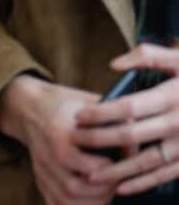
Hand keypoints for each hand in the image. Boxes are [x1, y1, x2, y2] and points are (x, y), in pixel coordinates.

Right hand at [0, 74, 115, 203]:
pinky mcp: (39, 177)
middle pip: (73, 187)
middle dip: (102, 190)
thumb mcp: (91, 104)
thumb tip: (135, 151)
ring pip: (65, 198)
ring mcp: (41, 168)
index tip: (116, 162)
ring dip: (91, 202)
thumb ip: (115, 124)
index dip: (106, 168)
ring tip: (106, 192)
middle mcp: (47, 153)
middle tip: (115, 180)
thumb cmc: (67, 105)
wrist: (30, 107)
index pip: (82, 162)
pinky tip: (88, 200)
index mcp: (59, 132)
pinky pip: (54, 202)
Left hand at [74, 44, 178, 195]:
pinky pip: (164, 175)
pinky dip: (142, 183)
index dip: (100, 113)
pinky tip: (122, 188)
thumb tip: (113, 65)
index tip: (79, 116)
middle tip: (76, 142)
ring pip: (145, 161)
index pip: (128, 107)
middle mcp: (178, 123)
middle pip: (131, 135)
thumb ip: (148, 55)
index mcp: (171, 97)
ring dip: (117, 171)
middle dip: (99, 140)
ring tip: (91, 176)